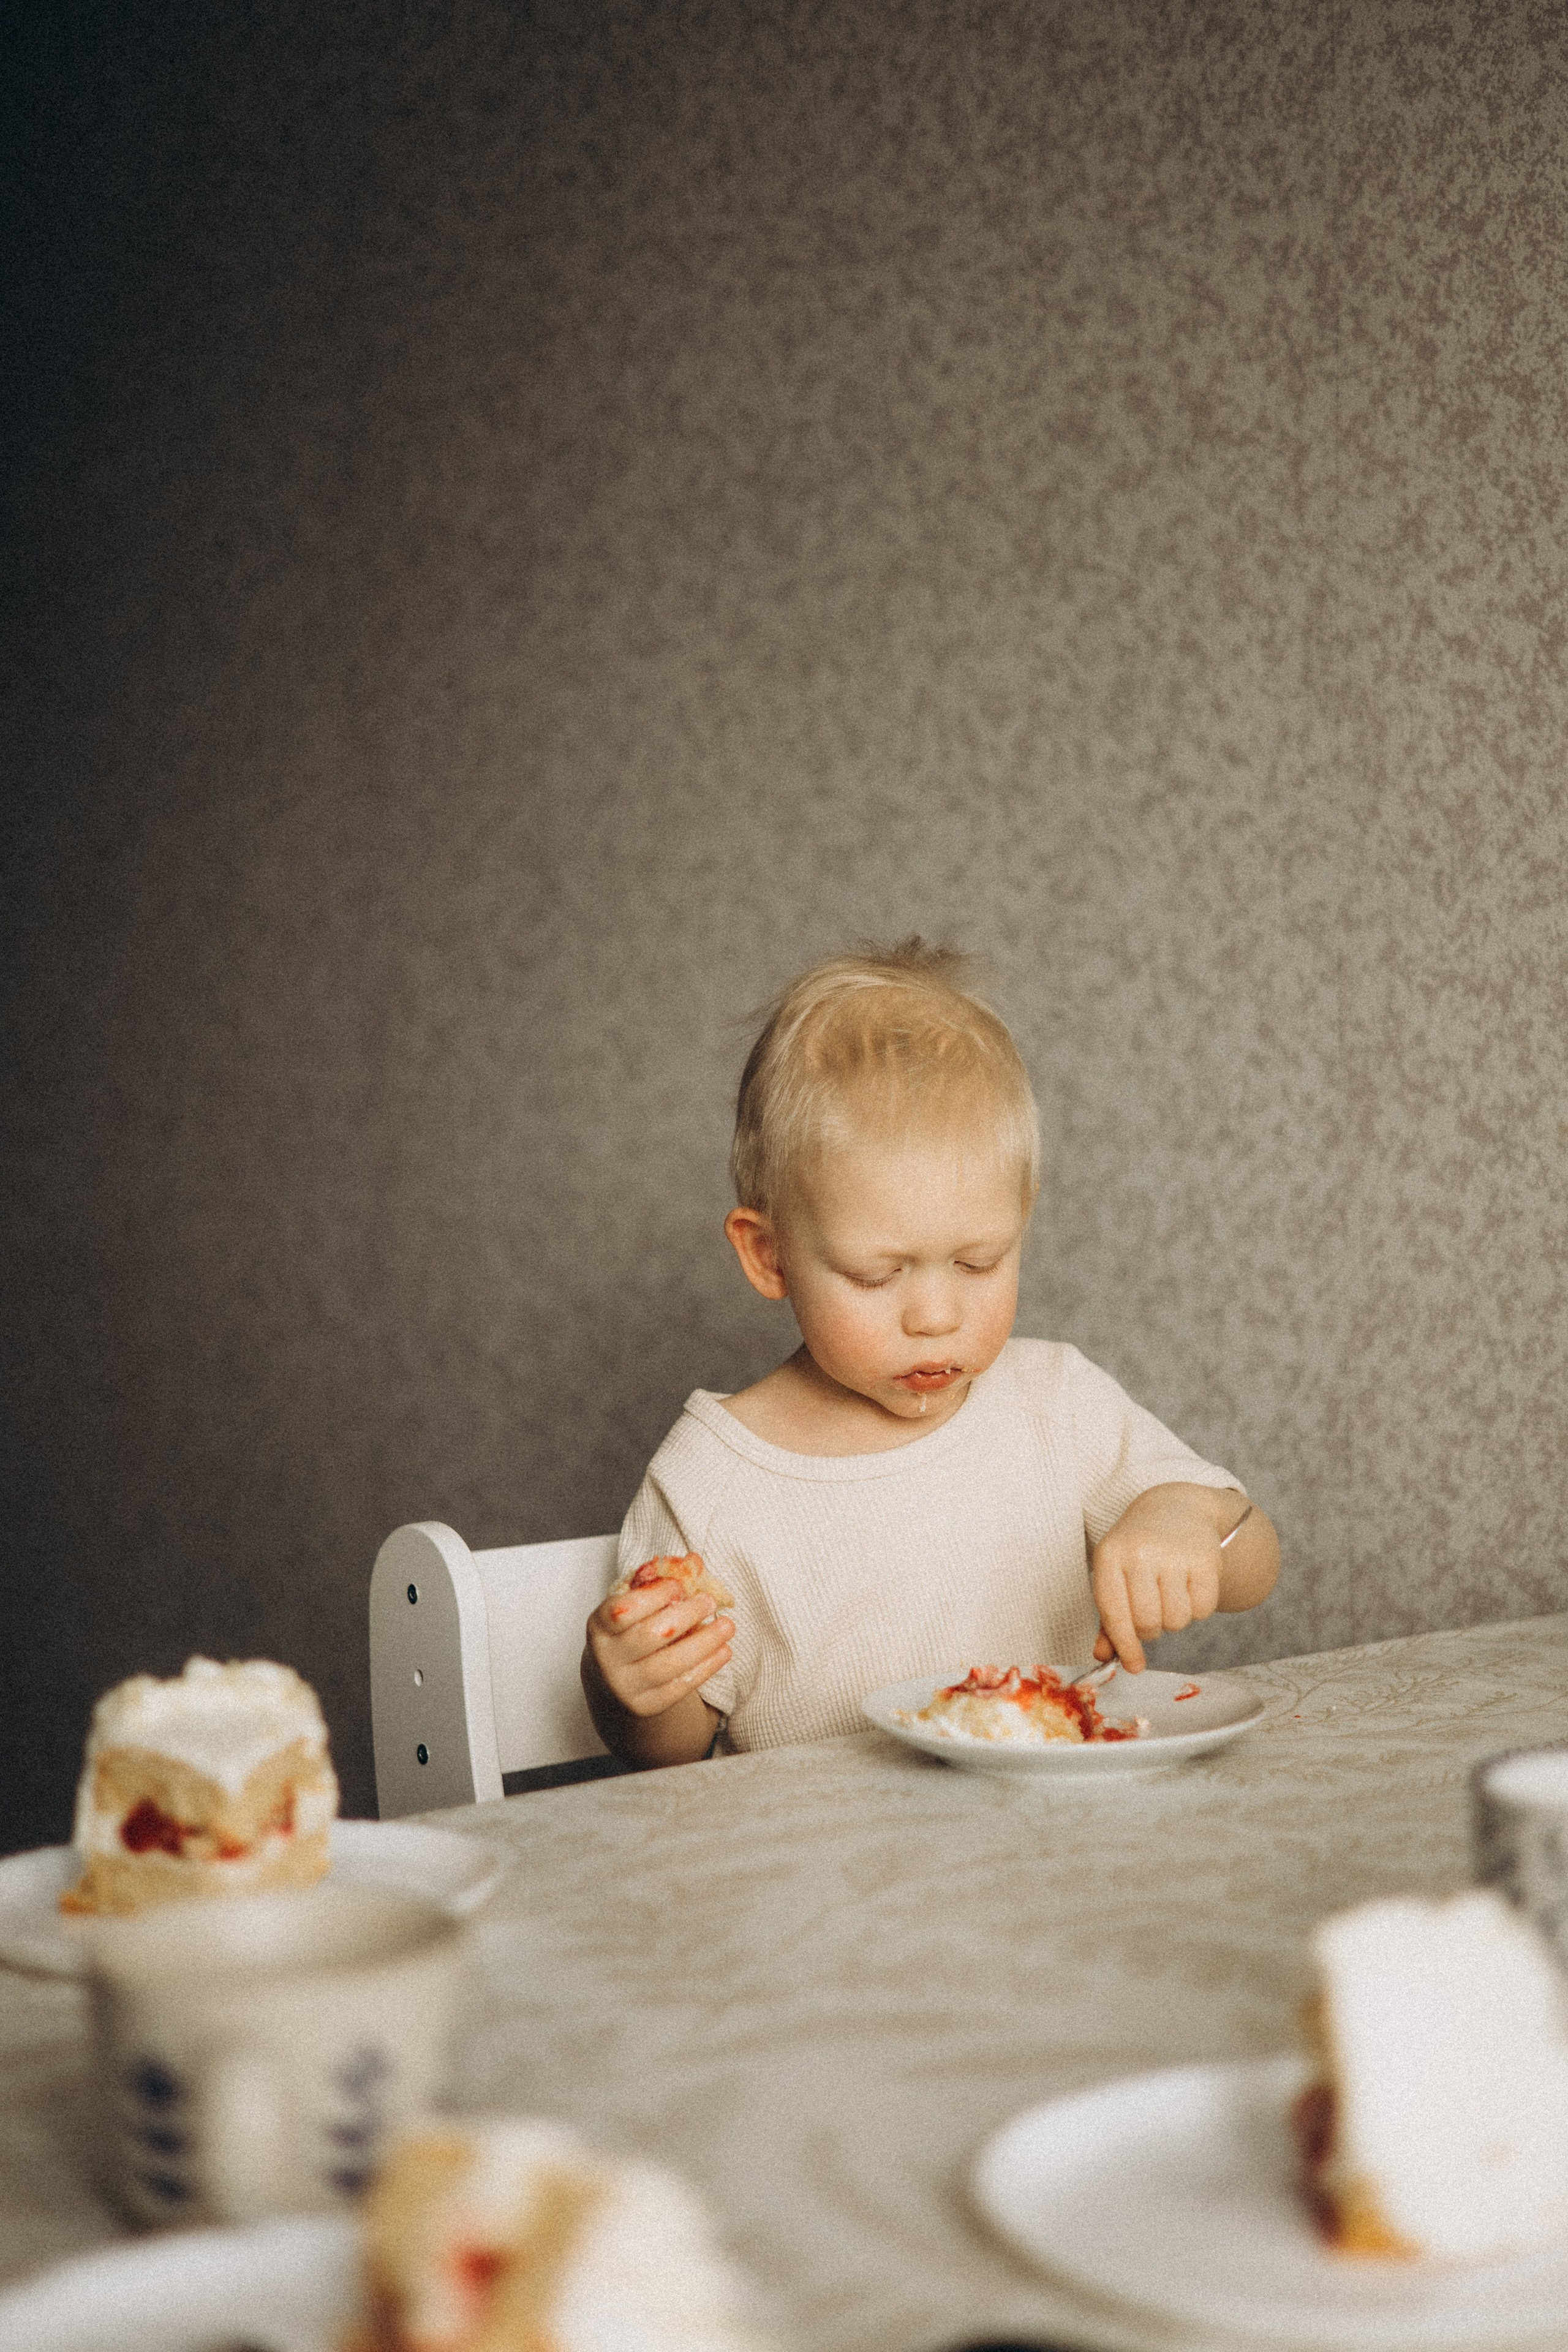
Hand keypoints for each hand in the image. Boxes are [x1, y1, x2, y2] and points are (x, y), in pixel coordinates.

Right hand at [584, 1574, 732, 1718]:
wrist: (614, 1680)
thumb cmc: (629, 1632)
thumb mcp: (636, 1605)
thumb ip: (660, 1582)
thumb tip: (694, 1561)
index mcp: (599, 1626)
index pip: (623, 1610)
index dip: (654, 1595)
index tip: (680, 1585)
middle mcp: (606, 1659)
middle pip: (650, 1636)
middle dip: (685, 1616)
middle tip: (709, 1602)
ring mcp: (624, 1686)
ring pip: (668, 1665)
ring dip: (704, 1642)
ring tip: (727, 1626)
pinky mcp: (645, 1706)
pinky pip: (679, 1687)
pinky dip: (706, 1667)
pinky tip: (724, 1651)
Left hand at [1089, 1486, 1225, 1672]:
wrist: (1174, 1509)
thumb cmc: (1138, 1550)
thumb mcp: (1114, 1573)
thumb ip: (1108, 1618)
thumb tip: (1104, 1656)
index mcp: (1109, 1555)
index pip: (1114, 1613)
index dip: (1124, 1645)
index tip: (1133, 1666)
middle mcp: (1141, 1552)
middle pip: (1148, 1622)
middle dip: (1150, 1630)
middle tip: (1152, 1613)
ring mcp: (1175, 1554)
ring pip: (1177, 1620)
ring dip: (1174, 1619)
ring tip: (1169, 1594)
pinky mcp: (1206, 1559)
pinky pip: (1203, 1610)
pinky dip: (1198, 1609)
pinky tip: (1189, 1587)